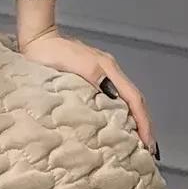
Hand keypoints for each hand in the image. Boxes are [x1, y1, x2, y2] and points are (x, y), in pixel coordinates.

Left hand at [18, 28, 157, 157]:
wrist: (37, 38)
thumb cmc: (50, 52)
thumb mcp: (72, 62)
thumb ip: (93, 74)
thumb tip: (113, 93)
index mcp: (108, 68)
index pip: (134, 98)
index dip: (143, 122)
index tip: (149, 145)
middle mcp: (109, 70)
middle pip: (135, 99)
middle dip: (146, 124)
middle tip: (151, 150)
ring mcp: (102, 72)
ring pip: (127, 99)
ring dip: (137, 120)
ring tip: (140, 142)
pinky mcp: (93, 77)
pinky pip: (116, 98)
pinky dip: (125, 114)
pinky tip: (121, 126)